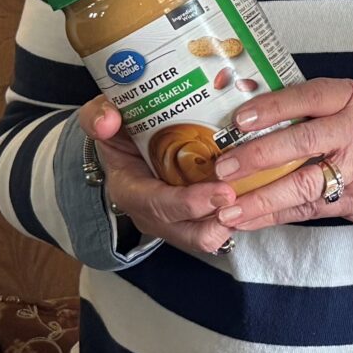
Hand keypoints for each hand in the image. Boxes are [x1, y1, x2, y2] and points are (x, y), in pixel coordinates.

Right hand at [77, 95, 249, 256]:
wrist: (122, 145)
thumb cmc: (117, 132)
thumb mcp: (99, 118)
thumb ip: (98, 117)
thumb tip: (107, 120)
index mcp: (130, 190)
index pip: (158, 205)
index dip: (189, 203)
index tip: (221, 192)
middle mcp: (153, 213)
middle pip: (188, 232)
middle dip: (216, 219)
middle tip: (242, 198)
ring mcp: (175, 219)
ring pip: (206, 236)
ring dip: (230, 221)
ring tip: (253, 198)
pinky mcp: (195, 217)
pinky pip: (216, 225)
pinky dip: (235, 215)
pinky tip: (254, 195)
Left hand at [206, 79, 352, 230]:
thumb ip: (320, 112)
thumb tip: (259, 118)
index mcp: (352, 100)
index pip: (308, 97)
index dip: (273, 107)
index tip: (241, 118)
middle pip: (301, 142)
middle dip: (258, 157)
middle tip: (224, 168)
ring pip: (301, 183)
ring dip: (260, 198)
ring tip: (229, 207)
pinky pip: (308, 208)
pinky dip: (275, 215)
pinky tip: (249, 220)